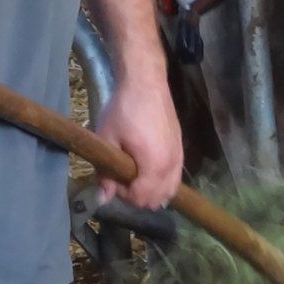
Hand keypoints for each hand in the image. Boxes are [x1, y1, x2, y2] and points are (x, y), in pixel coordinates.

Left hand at [96, 69, 184, 209]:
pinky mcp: (181, 150)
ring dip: (150, 191)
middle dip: (136, 195)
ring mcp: (179, 158)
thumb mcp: (107, 139)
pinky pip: (174, 178)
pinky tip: (146, 169)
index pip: (141, 198)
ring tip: (133, 175)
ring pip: (169, 191)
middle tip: (120, 177)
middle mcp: (171, 165)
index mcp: (154, 164)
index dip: (122, 194)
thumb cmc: (123, 109)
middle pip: (157, 200)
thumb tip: (103, 198)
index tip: (111, 178)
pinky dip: (161, 182)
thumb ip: (106, 172)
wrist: (146, 83)